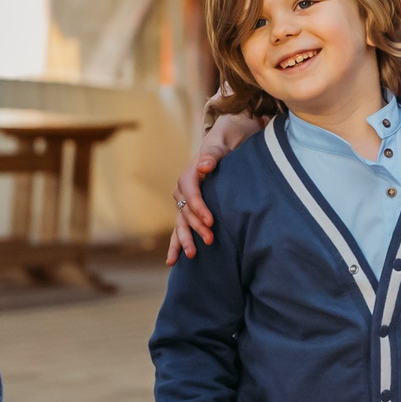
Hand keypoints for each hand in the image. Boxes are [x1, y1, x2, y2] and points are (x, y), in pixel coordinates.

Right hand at [168, 112, 259, 261]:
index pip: (191, 192)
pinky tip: (173, 260)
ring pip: (181, 222)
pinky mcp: (190, 209)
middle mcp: (184, 188)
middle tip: (210, 241)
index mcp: (190, 173)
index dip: (199, 207)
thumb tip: (204, 166)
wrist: (227, 141)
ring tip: (191, 255)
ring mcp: (185, 200)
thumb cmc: (227, 141)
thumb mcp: (224, 142)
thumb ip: (214, 154)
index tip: (211, 221)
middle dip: (196, 227)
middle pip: (185, 210)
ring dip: (185, 239)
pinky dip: (176, 243)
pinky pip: (180, 227)